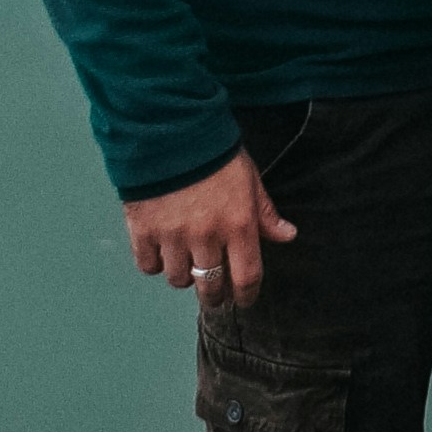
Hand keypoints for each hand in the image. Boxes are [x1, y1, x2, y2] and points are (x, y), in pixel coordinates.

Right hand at [125, 151, 295, 302]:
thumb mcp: (249, 179)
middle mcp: (206, 236)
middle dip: (214, 295)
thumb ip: (265, 213)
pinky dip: (155, 264)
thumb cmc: (213, 152)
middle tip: (214, 292)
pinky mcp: (143, 230)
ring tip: (186, 265)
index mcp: (238, 225)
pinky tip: (161, 252)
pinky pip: (149, 265)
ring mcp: (173, 236)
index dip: (246, 295)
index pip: (246, 277)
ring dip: (184, 276)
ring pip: (178, 279)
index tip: (243, 299)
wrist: (170, 131)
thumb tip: (287, 235)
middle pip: (211, 286)